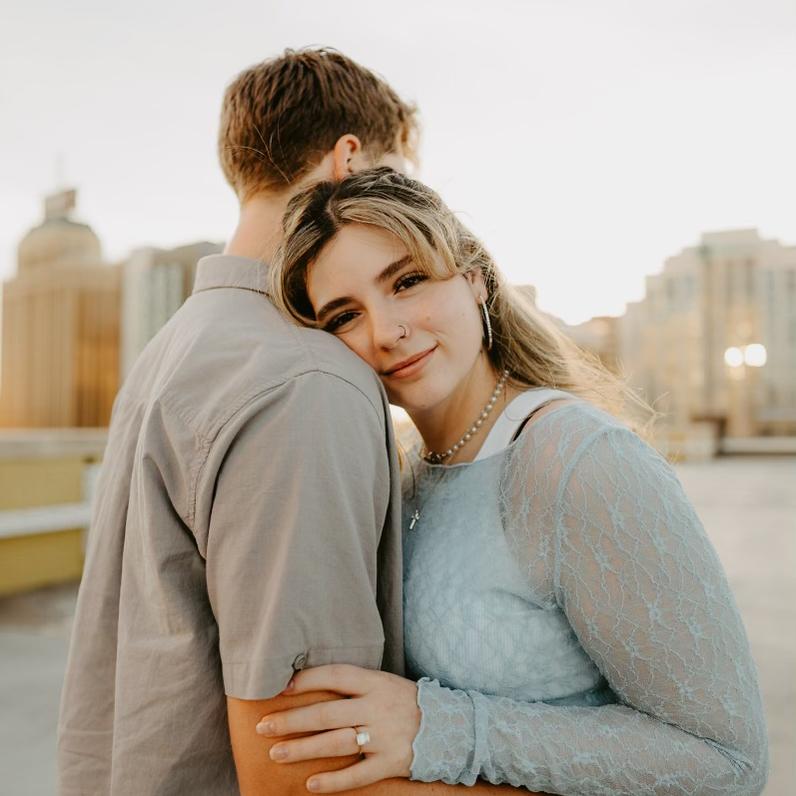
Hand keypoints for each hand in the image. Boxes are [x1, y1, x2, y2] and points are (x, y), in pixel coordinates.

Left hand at [256, 664, 420, 792]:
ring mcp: (384, 737)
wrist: (451, 726)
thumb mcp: (385, 683)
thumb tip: (311, 684)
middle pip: (327, 714)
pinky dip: (333, 781)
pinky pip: (357, 775)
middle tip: (264, 726)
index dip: (307, 680)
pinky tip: (310, 784)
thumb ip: (355, 685)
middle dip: (292, 721)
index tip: (280, 688)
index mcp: (376, 683)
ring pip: (335, 744)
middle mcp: (377, 708)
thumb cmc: (408, 702)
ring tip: (276, 753)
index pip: (335, 675)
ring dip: (303, 749)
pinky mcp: (391, 763)